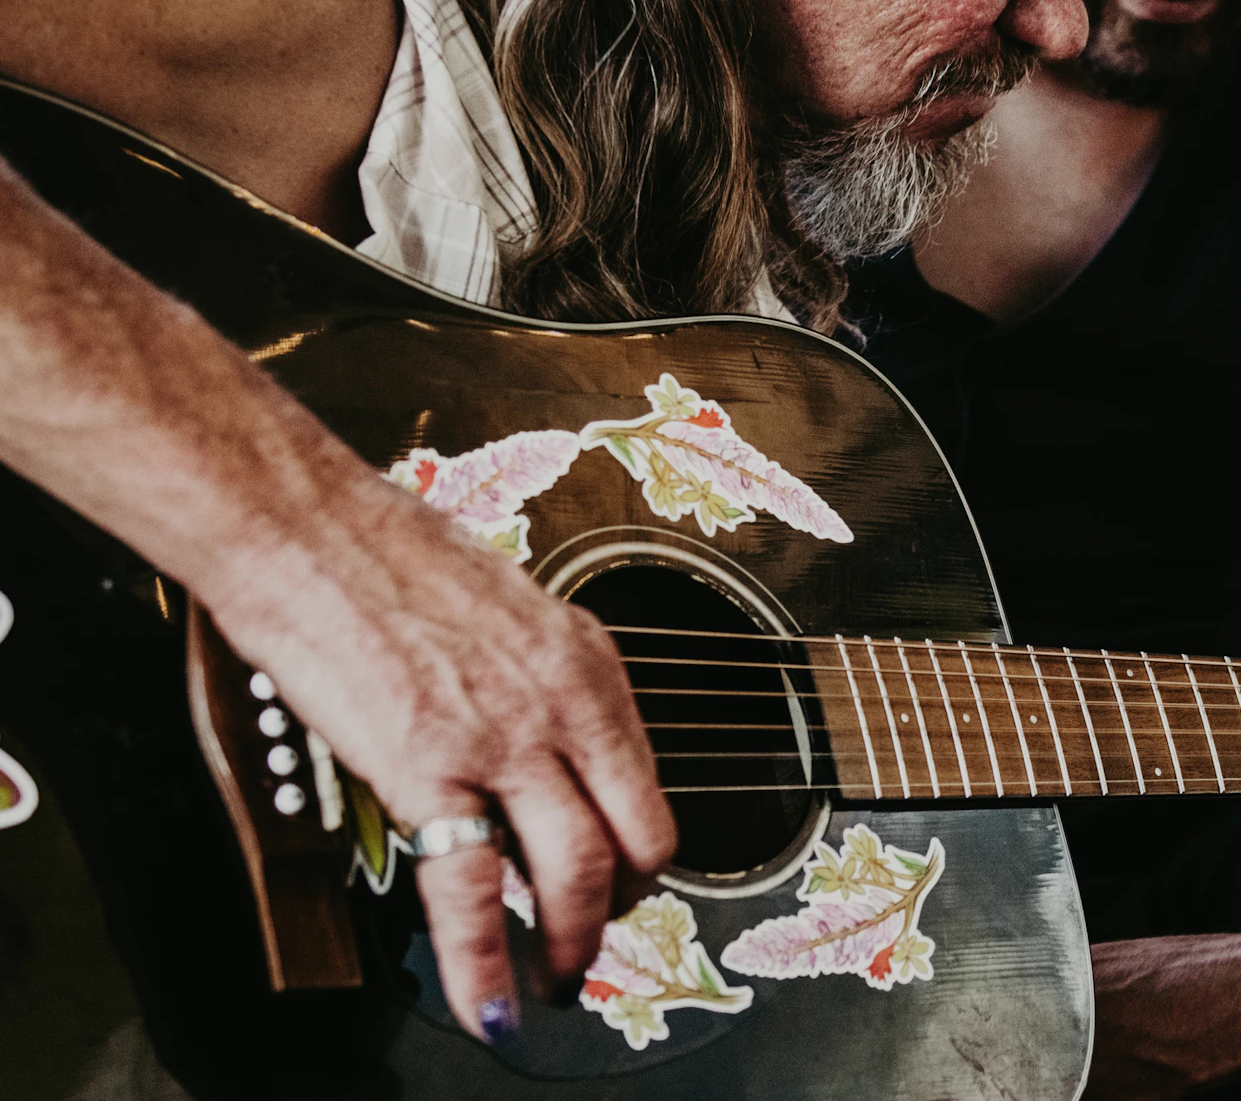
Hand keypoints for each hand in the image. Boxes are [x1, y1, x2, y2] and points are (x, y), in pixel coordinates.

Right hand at [206, 453, 676, 1045]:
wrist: (304, 525)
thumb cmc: (385, 552)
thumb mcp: (502, 605)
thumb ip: (530, 677)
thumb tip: (532, 739)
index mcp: (584, 657)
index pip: (647, 781)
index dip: (640, 852)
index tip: (623, 883)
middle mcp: (563, 699)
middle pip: (636, 837)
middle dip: (621, 909)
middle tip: (592, 943)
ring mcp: (502, 736)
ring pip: (577, 871)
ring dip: (568, 945)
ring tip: (552, 984)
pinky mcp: (427, 768)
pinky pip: (469, 892)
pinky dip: (482, 965)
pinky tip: (486, 1003)